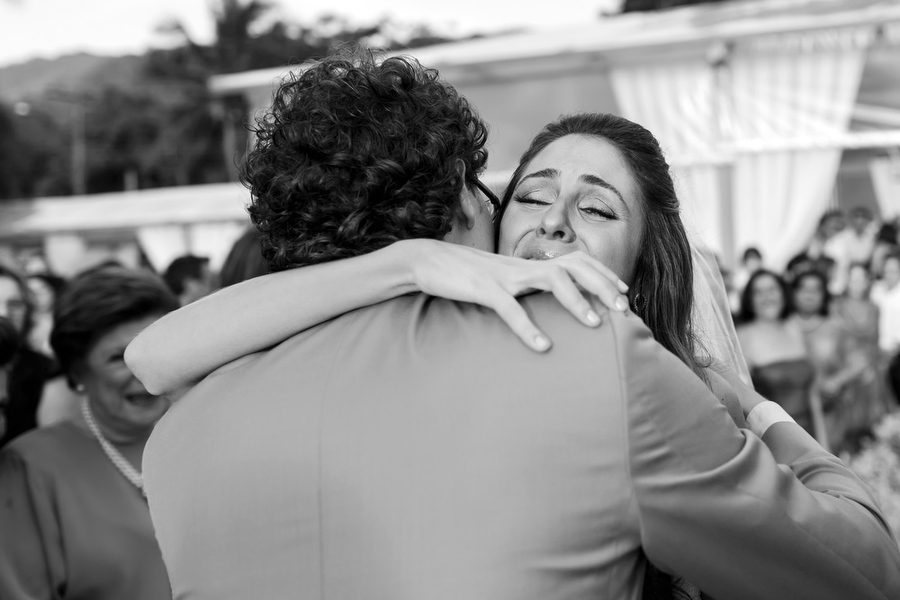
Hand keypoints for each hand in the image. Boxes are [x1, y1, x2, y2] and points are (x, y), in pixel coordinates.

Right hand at [404, 240, 630, 351]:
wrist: (425, 261)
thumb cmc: (463, 277)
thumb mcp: (498, 283)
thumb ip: (520, 291)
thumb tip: (540, 311)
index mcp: (527, 265)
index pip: (575, 261)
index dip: (602, 274)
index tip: (624, 292)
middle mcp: (522, 266)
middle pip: (574, 264)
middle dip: (602, 283)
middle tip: (623, 308)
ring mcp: (504, 275)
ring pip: (551, 278)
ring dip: (576, 300)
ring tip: (596, 324)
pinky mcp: (483, 288)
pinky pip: (509, 308)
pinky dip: (527, 328)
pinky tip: (542, 347)